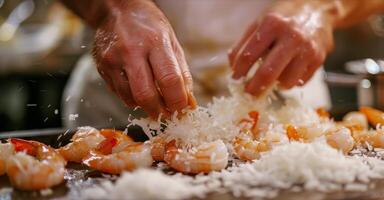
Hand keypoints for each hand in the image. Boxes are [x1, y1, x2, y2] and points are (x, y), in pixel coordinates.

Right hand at [93, 0, 194, 117]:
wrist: (116, 10)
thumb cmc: (149, 26)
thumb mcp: (172, 42)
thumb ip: (182, 74)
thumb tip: (189, 103)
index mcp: (155, 42)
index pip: (169, 80)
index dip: (177, 101)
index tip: (182, 109)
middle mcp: (131, 51)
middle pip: (146, 95)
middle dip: (160, 111)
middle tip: (167, 113)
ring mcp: (112, 60)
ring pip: (130, 98)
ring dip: (146, 106)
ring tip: (154, 100)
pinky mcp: (101, 67)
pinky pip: (119, 93)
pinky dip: (132, 98)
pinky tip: (138, 88)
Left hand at [229, 0, 333, 95]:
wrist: (317, 9)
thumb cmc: (283, 18)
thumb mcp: (260, 22)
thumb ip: (243, 44)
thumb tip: (233, 67)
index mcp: (272, 24)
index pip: (248, 55)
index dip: (238, 72)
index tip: (235, 80)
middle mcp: (291, 36)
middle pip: (267, 73)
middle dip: (254, 89)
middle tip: (248, 94)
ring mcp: (307, 49)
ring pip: (286, 82)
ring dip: (275, 85)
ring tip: (272, 78)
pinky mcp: (319, 59)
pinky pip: (300, 82)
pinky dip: (290, 81)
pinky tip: (288, 71)